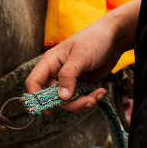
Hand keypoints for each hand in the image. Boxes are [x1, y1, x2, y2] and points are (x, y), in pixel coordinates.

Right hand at [25, 0, 140, 111]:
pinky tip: (101, 92)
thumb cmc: (93, 40)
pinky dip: (91, 99)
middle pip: (54, 97)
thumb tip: (61, 97)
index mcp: (51, 62)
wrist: (113, 38)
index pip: (34, 81)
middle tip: (88, 101)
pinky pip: (81, 99)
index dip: (37, 96)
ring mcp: (70, 79)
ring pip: (69, 101)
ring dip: (84, 102)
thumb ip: (69, 76)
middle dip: (72, 103)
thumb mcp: (80, 56)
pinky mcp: (81, 84)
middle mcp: (57, 72)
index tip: (49, 110)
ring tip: (98, 95)